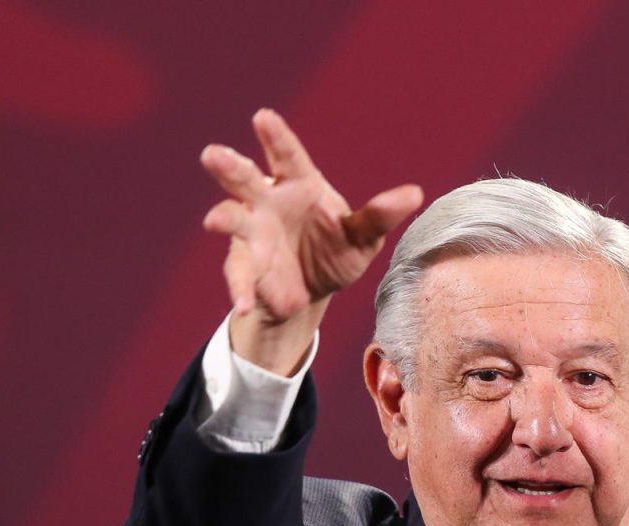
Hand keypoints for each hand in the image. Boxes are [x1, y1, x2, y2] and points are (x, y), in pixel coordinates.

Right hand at [200, 109, 422, 373]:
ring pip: (233, 218)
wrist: (315, 289)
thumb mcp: (362, 236)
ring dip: (224, 218)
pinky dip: (242, 291)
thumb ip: (380, 216)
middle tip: (213, 155)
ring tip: (214, 220)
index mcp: (298, 184)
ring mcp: (252, 233)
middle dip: (230, 166)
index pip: (287, 156)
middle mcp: (267, 202)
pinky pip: (241, 277)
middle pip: (245, 178)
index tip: (263, 117)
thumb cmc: (336, 248)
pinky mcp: (246, 267)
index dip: (276, 137)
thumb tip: (415, 194)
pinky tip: (247, 305)